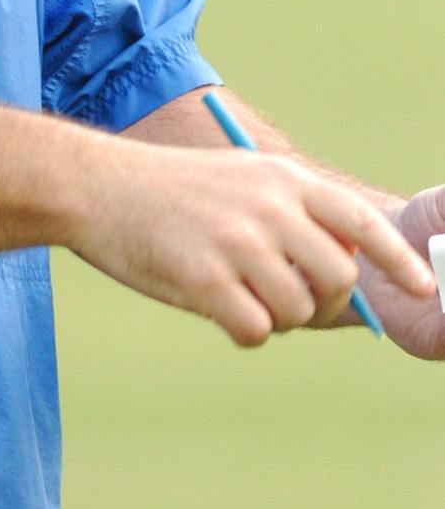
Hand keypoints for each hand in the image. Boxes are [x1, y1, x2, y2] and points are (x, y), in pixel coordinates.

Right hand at [71, 142, 437, 346]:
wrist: (95, 187)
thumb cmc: (167, 190)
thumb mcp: (237, 180)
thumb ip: (289, 218)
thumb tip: (343, 283)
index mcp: (280, 178)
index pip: (360, 222)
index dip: (397, 260)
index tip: (422, 289)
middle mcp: (268, 207)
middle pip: (336, 279)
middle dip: (322, 303)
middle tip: (287, 304)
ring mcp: (237, 243)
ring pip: (295, 311)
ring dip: (272, 316)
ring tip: (233, 293)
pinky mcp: (205, 278)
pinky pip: (254, 331)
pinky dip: (241, 331)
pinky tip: (212, 307)